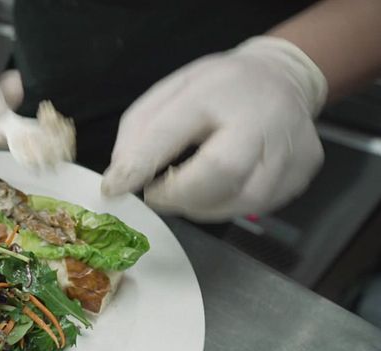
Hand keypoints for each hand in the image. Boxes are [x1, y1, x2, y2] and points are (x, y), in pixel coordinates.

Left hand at [101, 36, 327, 221]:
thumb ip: (139, 129)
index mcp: (217, 90)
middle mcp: (260, 117)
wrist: (283, 77)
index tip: (115, 188)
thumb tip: (121, 175)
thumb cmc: (219, 88)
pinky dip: (225, 205)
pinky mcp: (301, 172)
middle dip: (177, 195)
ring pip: (240, 200)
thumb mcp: (171, 91)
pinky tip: (217, 189)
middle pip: (219, 172)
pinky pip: (257, 206)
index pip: (172, 131)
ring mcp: (289, 148)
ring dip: (200, 206)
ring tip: (186, 190)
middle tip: (157, 195)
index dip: (140, 165)